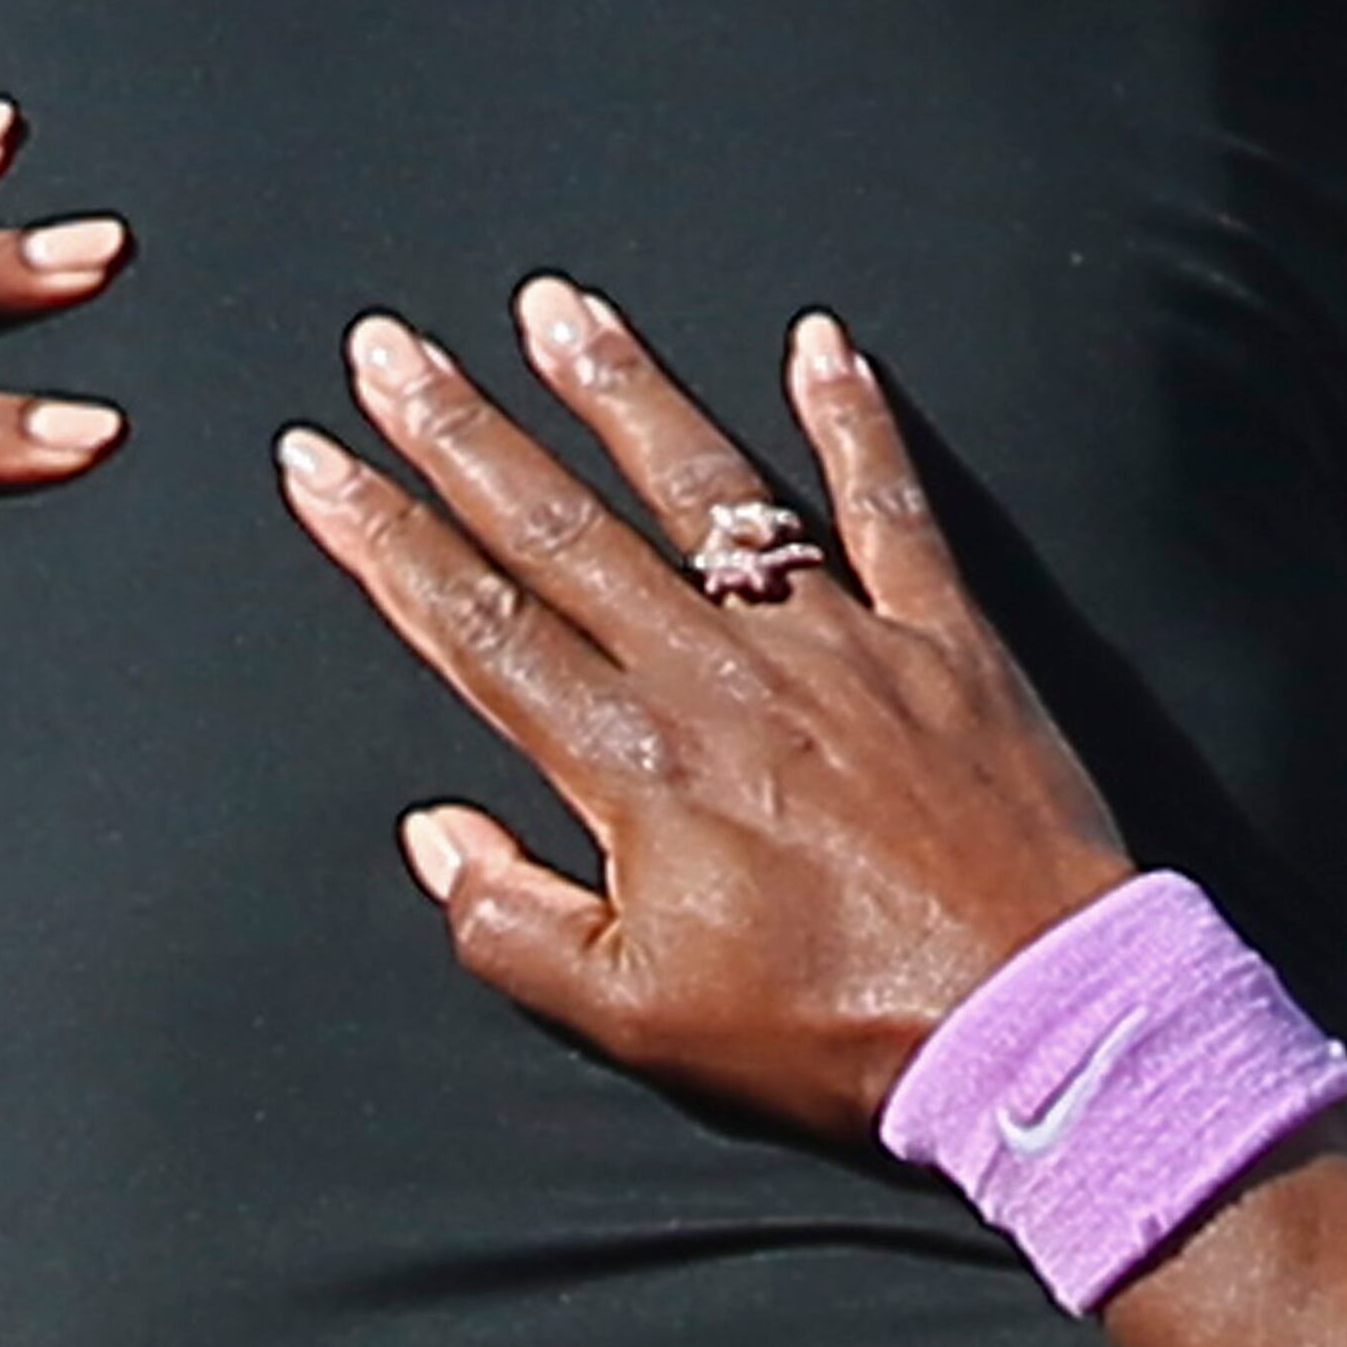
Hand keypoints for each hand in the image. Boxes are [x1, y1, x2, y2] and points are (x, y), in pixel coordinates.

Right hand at [273, 286, 1126, 1139]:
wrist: (1026, 1021)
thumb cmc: (834, 1037)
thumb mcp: (639, 1019)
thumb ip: (517, 926)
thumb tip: (438, 837)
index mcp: (634, 767)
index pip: (478, 629)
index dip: (386, 542)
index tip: (319, 464)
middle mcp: (721, 674)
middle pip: (563, 529)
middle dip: (461, 431)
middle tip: (389, 349)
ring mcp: (834, 640)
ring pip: (705, 487)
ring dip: (618, 389)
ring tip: (552, 309)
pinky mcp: (941, 638)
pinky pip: (887, 502)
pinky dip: (852, 416)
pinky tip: (818, 340)